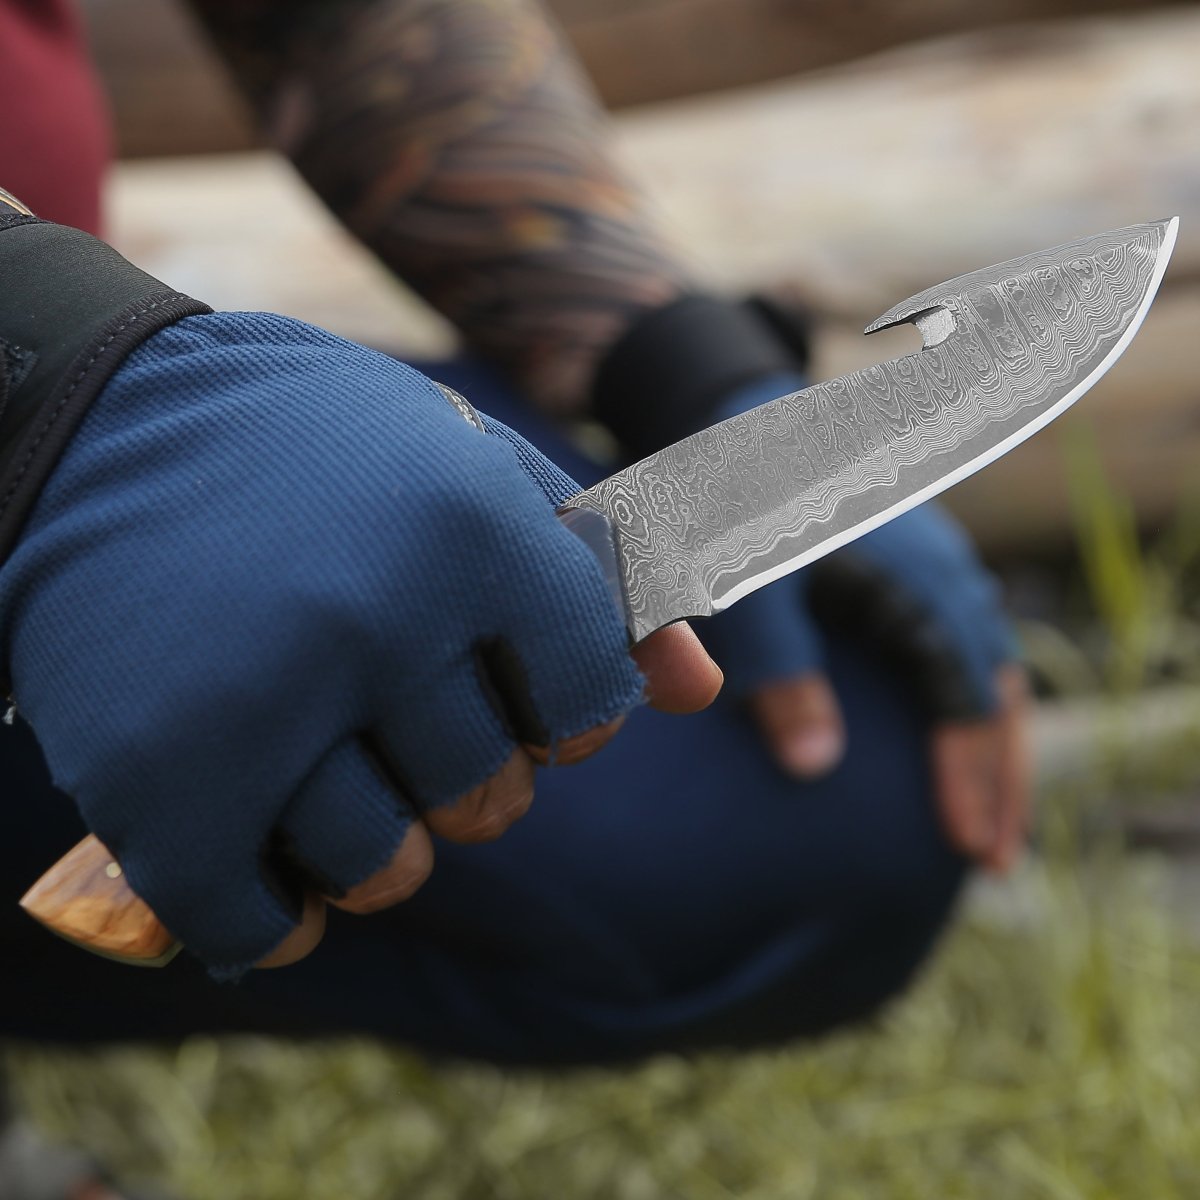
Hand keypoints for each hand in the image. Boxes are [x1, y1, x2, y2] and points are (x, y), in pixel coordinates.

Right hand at [1, 313, 721, 975]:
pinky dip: (280, 915)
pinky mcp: (156, 781)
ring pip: (386, 868)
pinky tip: (278, 866)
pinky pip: (260, 922)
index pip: (592, 702)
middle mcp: (378, 616)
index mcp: (473, 529)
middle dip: (470, 772)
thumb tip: (702, 691)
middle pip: (492, 796)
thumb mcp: (473, 471)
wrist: (99, 422)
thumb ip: (594, 578)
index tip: (518, 684)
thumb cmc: (319, 452)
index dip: (567, 706)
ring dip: (380, 844)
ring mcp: (263, 704)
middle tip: (406, 716)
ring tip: (334, 771)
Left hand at [703, 504, 1029, 873]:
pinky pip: (962, 649)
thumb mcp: (749, 590)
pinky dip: (965, 706)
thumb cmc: (736, 510)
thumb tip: (815, 766)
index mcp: (915, 580)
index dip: (969, 773)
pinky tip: (951, 746)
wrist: (739, 425)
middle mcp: (945, 574)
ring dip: (991, 748)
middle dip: (999, 778)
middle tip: (992, 862)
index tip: (964, 845)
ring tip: (985, 825)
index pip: (962, 693)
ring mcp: (938, 569)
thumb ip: (780, 667)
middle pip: (995, 690)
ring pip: (987, 671)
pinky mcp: (916, 573)